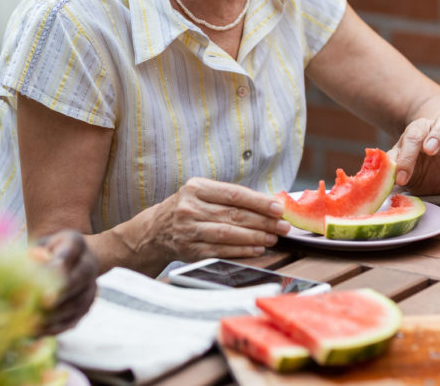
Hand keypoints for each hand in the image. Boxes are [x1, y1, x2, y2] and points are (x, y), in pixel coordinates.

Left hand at [35, 230, 98, 335]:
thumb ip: (34, 254)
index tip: (48, 272)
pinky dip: (56, 327)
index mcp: (75, 242)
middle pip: (80, 278)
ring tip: (34, 321)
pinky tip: (38, 331)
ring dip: (57, 313)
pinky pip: (74, 319)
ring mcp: (91, 287)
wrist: (67, 262)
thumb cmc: (44, 252)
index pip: (70, 250)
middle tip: (44, 302)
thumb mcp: (38, 245)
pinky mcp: (86, 307)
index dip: (60, 263)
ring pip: (78, 302)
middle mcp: (89, 264)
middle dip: (62, 291)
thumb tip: (30, 262)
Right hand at [129, 178, 289, 264]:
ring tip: (273, 238)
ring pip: (228, 234)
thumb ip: (231, 197)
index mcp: (196, 188)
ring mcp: (188, 230)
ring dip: (255, 237)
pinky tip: (257, 249)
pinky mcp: (190, 250)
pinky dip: (242, 251)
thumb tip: (270, 203)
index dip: (259, 202)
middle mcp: (190, 208)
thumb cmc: (189, 208)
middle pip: (233, 215)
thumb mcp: (202, 193)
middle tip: (283, 226)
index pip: (233, 194)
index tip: (279, 208)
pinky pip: (221, 251)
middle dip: (263, 221)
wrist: (156, 230)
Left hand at [390, 113, 439, 194]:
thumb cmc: (414, 161)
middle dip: (437, 133)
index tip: (401, 177)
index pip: (413, 136)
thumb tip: (380, 169)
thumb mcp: (401, 162)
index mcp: (419, 130)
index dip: (406, 156)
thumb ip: (392, 163)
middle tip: (429, 148)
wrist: (431, 168)